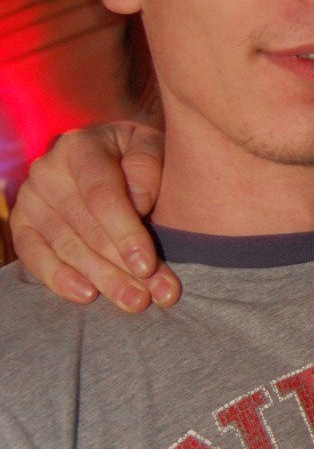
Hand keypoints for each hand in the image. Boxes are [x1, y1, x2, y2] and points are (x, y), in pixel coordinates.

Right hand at [10, 120, 178, 308]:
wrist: (111, 156)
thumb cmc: (136, 157)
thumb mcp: (152, 148)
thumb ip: (148, 166)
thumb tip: (138, 204)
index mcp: (80, 147)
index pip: (101, 196)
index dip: (125, 233)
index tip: (147, 265)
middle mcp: (48, 170)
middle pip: (86, 229)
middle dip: (123, 267)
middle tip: (155, 295)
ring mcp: (31, 198)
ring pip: (67, 248)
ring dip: (103, 279)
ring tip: (134, 301)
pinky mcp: (23, 224)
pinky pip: (34, 256)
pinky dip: (60, 279)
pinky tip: (87, 295)